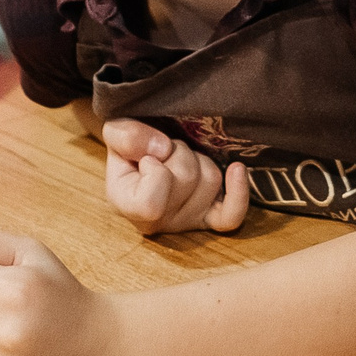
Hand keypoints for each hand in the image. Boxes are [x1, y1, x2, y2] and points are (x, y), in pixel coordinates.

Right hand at [99, 118, 250, 234]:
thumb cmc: (130, 146)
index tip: (147, 157)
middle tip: (164, 151)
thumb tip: (162, 149)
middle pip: (187, 178)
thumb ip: (126, 136)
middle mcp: (157, 223)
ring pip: (211, 180)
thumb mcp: (116, 132)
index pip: (150, 203)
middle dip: (179, 152)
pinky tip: (236, 168)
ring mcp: (187, 221)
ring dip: (199, 159)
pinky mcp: (211, 217)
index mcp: (127, 207)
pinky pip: (233, 214)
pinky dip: (238, 192)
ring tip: (179, 159)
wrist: (146, 151)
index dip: (155, 168)